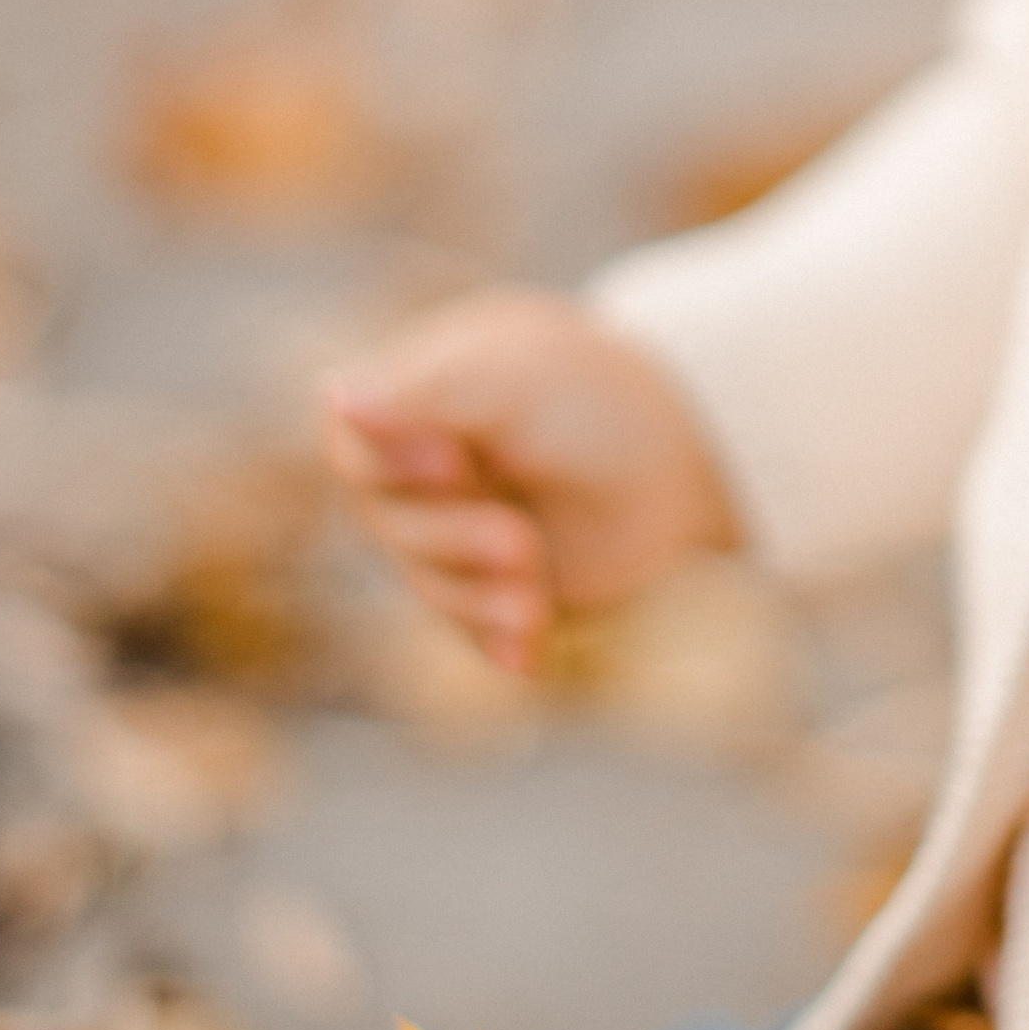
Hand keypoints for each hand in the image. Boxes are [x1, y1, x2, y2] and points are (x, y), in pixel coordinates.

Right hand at [320, 290, 739, 675]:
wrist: (695, 461)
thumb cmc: (595, 397)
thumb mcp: (513, 375)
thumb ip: (424, 389)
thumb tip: (332, 395)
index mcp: (416, 397)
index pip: (354, 444)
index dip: (392, 463)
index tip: (452, 465)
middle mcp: (422, 467)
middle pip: (387, 524)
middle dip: (452, 540)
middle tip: (521, 543)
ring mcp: (458, 530)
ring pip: (428, 583)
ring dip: (481, 595)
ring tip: (536, 597)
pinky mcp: (498, 588)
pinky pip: (472, 627)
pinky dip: (499, 639)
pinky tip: (528, 654)